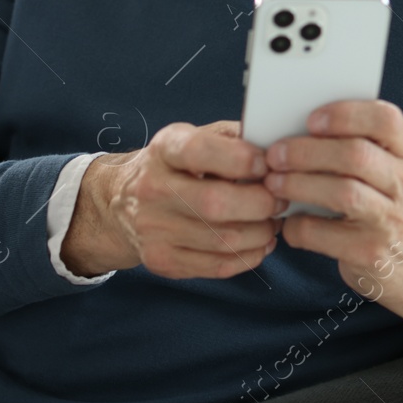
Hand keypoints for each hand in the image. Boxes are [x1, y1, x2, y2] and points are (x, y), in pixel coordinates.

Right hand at [62, 120, 288, 279]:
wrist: (122, 202)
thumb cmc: (175, 165)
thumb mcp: (195, 136)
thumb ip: (233, 137)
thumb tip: (275, 147)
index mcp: (164, 150)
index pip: (199, 151)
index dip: (240, 159)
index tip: (267, 164)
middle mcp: (152, 189)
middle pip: (216, 203)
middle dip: (261, 203)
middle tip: (280, 199)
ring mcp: (154, 229)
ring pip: (223, 240)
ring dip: (262, 232)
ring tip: (273, 221)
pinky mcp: (162, 261)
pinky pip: (218, 266)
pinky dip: (250, 256)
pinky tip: (260, 242)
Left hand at [263, 100, 402, 357]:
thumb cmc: (397, 212)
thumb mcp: (395, 175)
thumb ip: (363, 151)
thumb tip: (297, 134)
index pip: (386, 120)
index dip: (346, 114)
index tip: (311, 119)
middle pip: (355, 155)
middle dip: (307, 151)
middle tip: (275, 155)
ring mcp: (392, 221)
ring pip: (342, 192)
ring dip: (298, 185)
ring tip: (274, 184)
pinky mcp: (372, 254)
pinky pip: (324, 234)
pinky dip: (298, 227)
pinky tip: (290, 224)